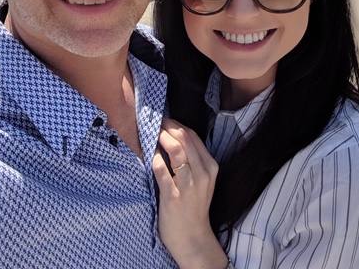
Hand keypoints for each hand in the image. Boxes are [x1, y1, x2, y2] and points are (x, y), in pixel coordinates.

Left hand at [153, 118, 227, 268]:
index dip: (176, 124)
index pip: (193, 136)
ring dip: (160, 137)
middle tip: (154, 121)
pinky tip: (149, 154)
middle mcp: (202, 174)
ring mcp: (188, 185)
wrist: (192, 238)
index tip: (164, 120)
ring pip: (175, 150)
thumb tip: (173, 134)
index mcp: (210, 167)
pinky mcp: (173, 197)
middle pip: (184, 138)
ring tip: (150, 133)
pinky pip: (161, 170)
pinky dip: (154, 158)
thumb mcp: (201, 180)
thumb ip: (192, 159)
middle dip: (167, 126)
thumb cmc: (193, 206)